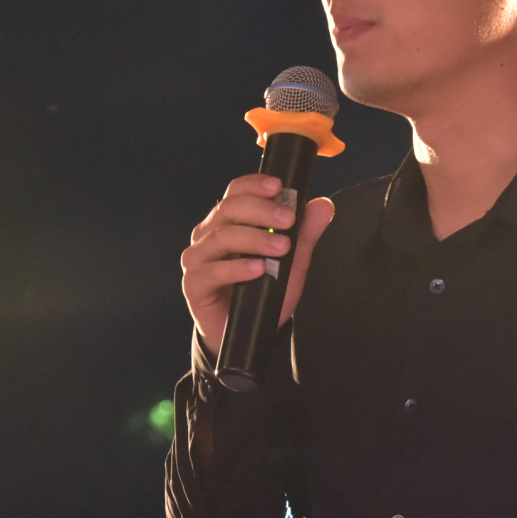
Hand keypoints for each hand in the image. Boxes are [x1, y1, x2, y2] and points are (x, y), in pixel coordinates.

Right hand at [181, 174, 334, 358]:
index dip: (254, 185)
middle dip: (261, 210)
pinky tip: (258, 269)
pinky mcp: (194, 284)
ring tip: (282, 247)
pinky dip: (238, 268)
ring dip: (255, 239)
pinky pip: (213, 271)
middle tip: (289, 220)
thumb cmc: (263, 291)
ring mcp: (198, 259)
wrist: (248, 333)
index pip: (235, 192)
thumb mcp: (292, 261)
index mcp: (228, 221)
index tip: (280, 186)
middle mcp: (208, 235)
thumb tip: (322, 205)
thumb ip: (305, 233)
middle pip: (228, 209)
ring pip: (222, 237)